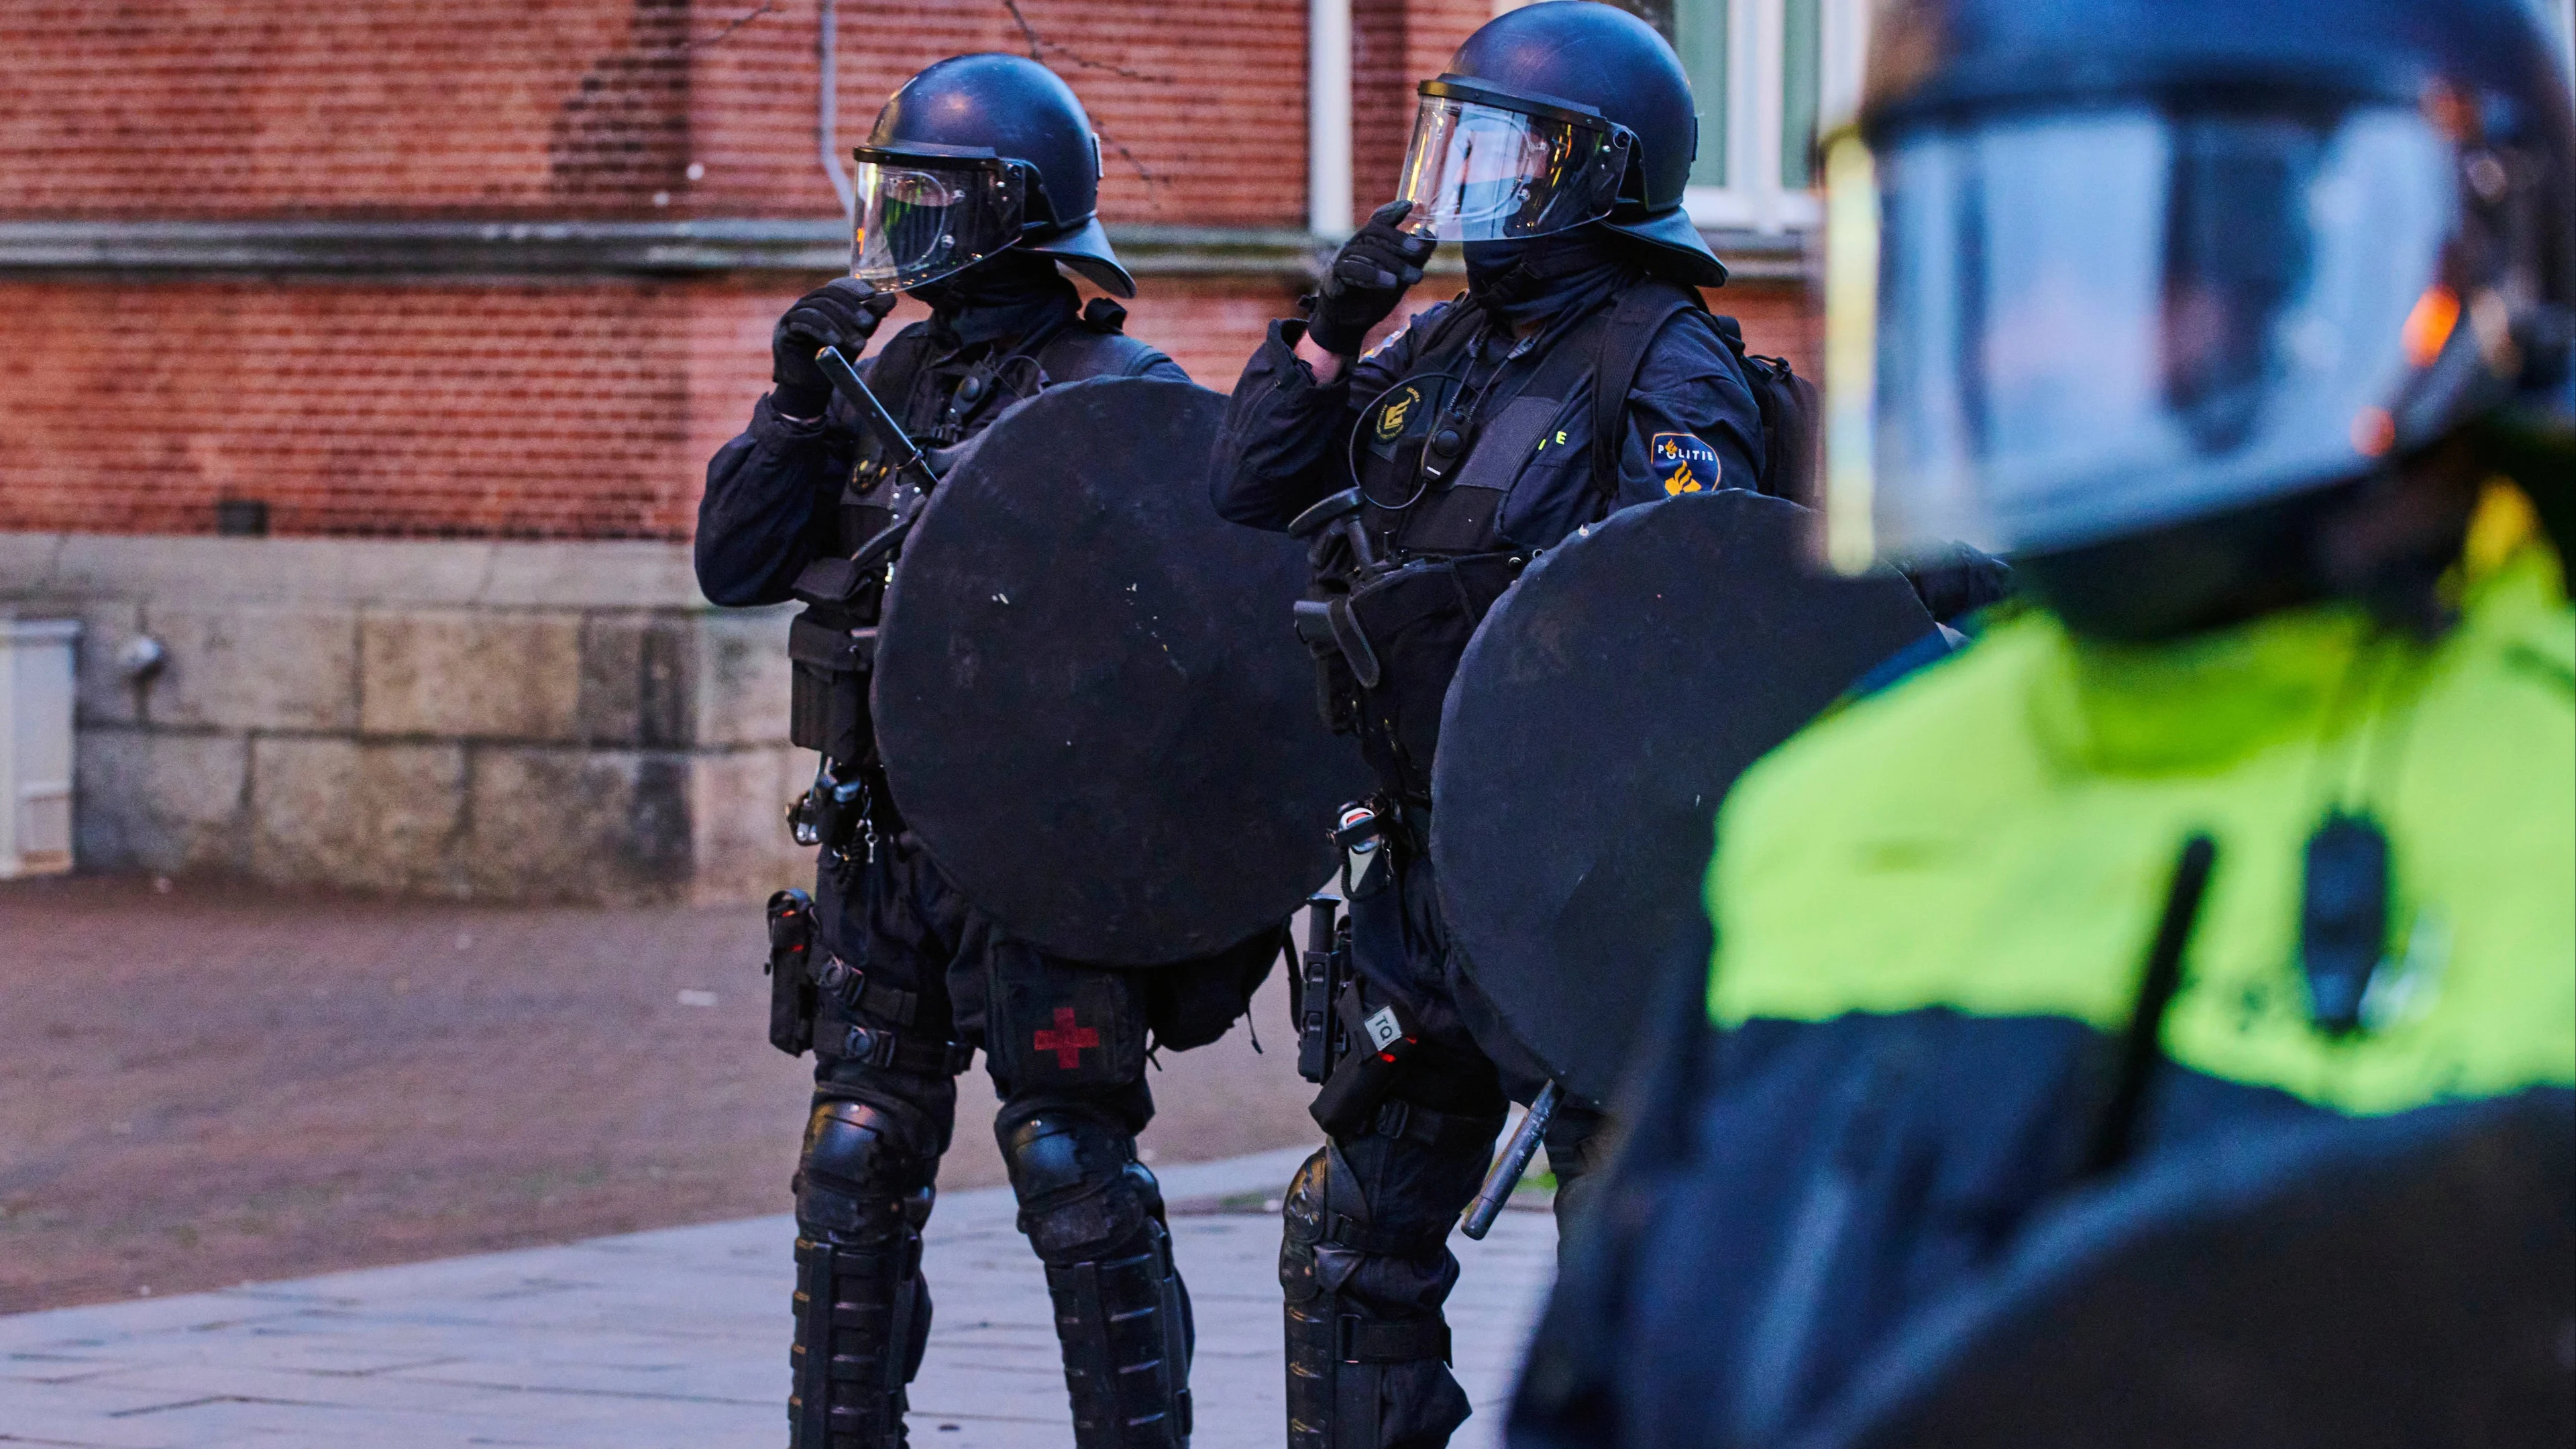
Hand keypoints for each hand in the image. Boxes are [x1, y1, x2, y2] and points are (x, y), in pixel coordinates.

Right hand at [771, 278, 898, 414]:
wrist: (814, 386)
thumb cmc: (835, 358)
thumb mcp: (858, 334)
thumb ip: (871, 317)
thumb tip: (891, 298)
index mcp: (822, 303)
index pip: (836, 286)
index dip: (853, 287)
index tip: (871, 295)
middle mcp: (805, 305)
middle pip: (827, 295)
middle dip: (849, 308)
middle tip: (867, 323)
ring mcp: (791, 316)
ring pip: (816, 308)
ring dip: (838, 323)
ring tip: (857, 342)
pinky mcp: (783, 331)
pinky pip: (802, 321)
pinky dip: (821, 329)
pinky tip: (835, 342)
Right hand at [1306, 200, 1435, 355]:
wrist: (1348, 325)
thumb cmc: (1373, 297)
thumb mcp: (1400, 278)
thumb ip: (1414, 260)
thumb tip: (1431, 237)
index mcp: (1368, 244)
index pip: (1378, 221)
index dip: (1391, 211)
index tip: (1409, 206)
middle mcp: (1354, 246)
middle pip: (1374, 232)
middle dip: (1398, 240)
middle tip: (1418, 250)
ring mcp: (1342, 260)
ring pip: (1367, 251)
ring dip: (1392, 263)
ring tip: (1414, 277)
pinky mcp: (1333, 278)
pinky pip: (1351, 270)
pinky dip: (1372, 275)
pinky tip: (1390, 282)